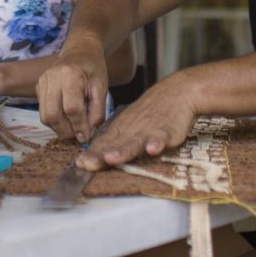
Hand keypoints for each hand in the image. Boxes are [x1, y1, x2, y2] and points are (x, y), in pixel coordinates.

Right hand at [36, 39, 107, 142]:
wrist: (80, 51)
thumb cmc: (93, 69)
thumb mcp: (102, 89)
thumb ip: (97, 113)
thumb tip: (87, 135)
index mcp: (71, 75)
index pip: (72, 108)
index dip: (79, 126)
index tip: (85, 137)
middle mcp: (52, 77)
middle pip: (53, 114)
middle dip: (66, 131)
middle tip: (78, 136)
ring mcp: (42, 81)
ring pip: (45, 116)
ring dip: (58, 128)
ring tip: (72, 127)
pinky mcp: (38, 87)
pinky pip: (42, 111)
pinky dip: (54, 120)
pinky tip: (65, 117)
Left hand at [75, 79, 197, 170]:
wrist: (176, 92)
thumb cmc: (151, 113)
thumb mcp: (130, 125)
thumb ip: (116, 141)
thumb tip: (96, 157)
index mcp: (121, 129)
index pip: (103, 144)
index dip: (91, 154)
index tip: (79, 165)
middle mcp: (131, 130)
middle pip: (114, 145)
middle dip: (100, 156)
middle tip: (87, 164)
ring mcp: (148, 130)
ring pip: (134, 142)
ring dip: (123, 151)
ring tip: (112, 158)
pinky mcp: (166, 130)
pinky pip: (161, 137)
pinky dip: (156, 143)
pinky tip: (152, 149)